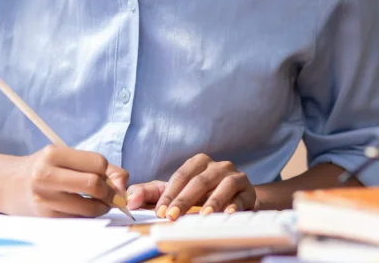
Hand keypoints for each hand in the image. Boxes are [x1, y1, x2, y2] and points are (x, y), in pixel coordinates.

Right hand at [0, 145, 118, 217]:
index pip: (97, 162)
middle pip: (94, 184)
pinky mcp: (46, 216)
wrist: (8, 185)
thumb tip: (123, 185)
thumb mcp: (64, 157)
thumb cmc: (42, 168)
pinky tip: (84, 210)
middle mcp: (46, 174)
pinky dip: (88, 216)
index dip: (109, 172)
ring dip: (102, 208)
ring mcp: (45, 197)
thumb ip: (95, 166)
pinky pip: (79, 218)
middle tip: (111, 196)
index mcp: (53, 154)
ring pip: (90, 206)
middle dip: (110, 193)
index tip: (110, 179)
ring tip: (99, 204)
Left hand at [126, 153, 254, 219]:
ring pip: (223, 186)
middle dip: (184, 200)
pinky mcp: (248, 191)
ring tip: (203, 215)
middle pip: (199, 181)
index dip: (169, 194)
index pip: (181, 176)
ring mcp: (235, 177)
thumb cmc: (201, 195)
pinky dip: (234, 206)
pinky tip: (227, 214)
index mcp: (199, 162)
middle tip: (173, 216)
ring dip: (212, 201)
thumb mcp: (175, 192)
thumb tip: (129, 200)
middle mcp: (218, 166)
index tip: (160, 211)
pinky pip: (241, 198)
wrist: (235, 199)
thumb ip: (150, 193)